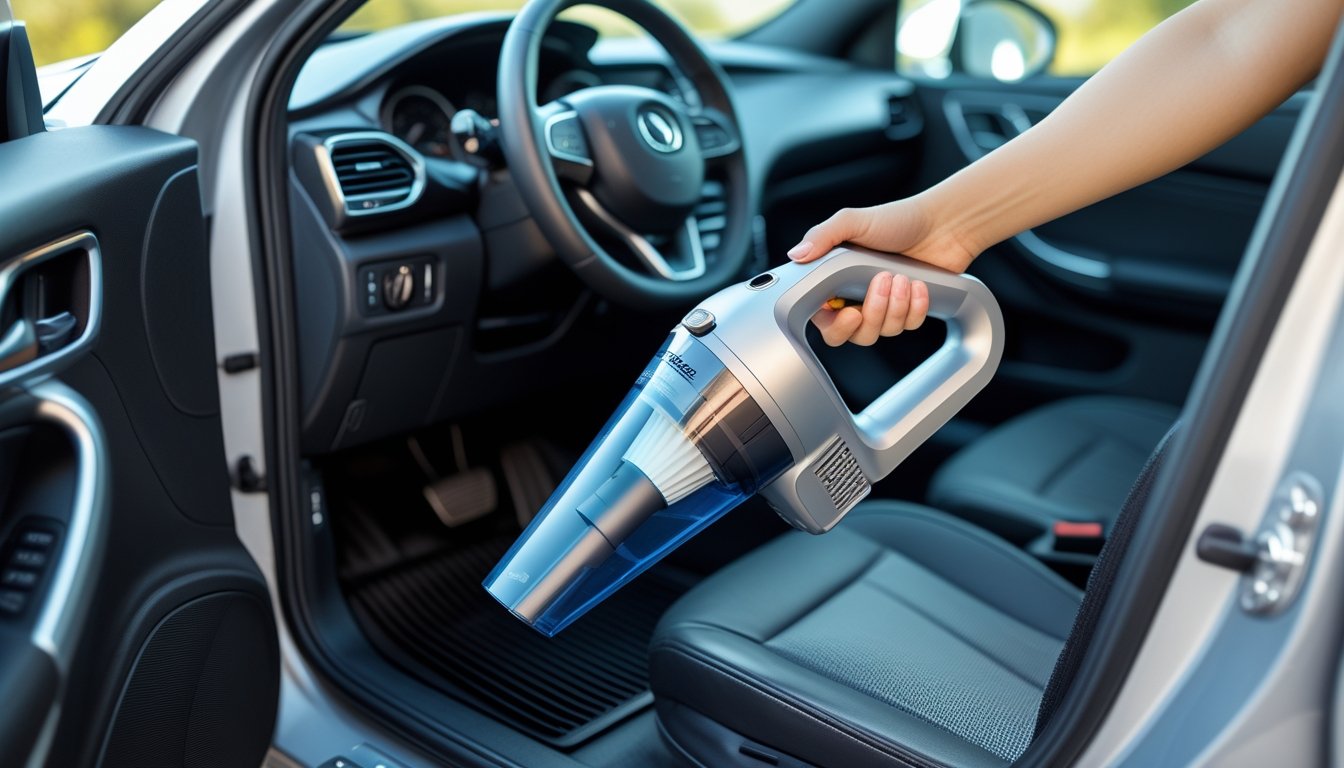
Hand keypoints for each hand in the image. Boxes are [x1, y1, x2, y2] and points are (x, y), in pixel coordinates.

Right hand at [787, 198, 974, 346]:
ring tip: (901, 276)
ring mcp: (884, 306)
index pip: (824, 319)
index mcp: (836, 280)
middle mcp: (857, 297)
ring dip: (895, 306)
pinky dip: (915, 307)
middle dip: (871, 314)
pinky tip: (918, 284)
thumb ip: (822, 236)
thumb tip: (796, 255)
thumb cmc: (898, 219)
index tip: (849, 311)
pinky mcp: (909, 311)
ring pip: (882, 331)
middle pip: (854, 334)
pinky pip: (908, 326)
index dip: (834, 323)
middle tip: (881, 282)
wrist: (944, 222)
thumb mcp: (854, 221)